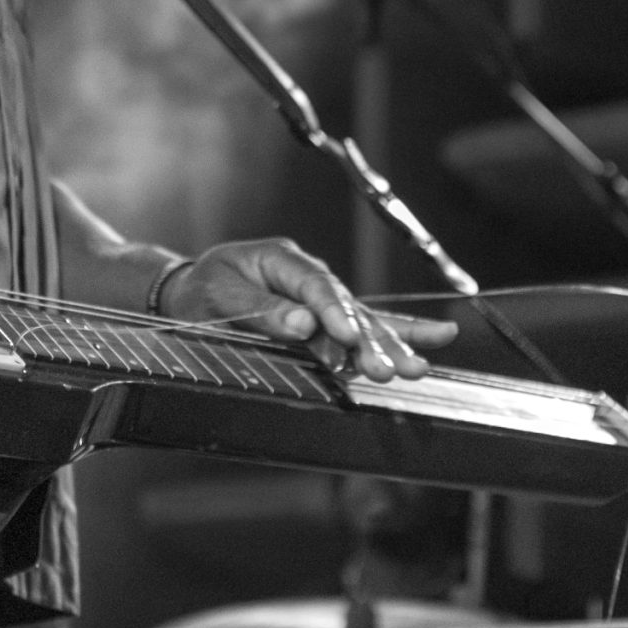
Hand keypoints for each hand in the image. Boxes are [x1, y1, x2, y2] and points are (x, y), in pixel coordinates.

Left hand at [159, 238, 456, 382]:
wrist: (190, 292)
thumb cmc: (201, 290)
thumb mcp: (218, 294)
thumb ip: (260, 308)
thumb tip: (303, 324)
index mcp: (282, 258)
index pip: (316, 285)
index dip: (334, 311)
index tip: (346, 336)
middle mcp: (309, 276)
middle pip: (347, 307)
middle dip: (369, 340)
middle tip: (388, 369)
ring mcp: (321, 299)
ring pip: (361, 321)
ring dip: (389, 346)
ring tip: (416, 368)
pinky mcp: (327, 321)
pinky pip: (364, 327)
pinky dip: (399, 334)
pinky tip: (437, 337)